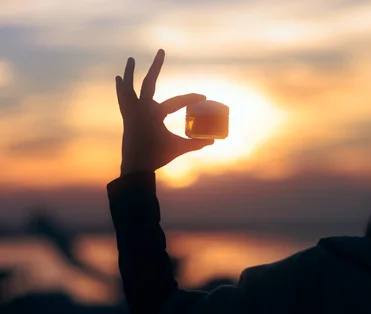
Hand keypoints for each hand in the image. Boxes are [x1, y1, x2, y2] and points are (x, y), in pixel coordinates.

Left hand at [115, 49, 213, 175]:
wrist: (135, 167)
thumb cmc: (157, 156)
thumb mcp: (178, 148)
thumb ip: (195, 144)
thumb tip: (213, 141)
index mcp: (155, 115)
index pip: (176, 101)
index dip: (191, 97)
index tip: (203, 96)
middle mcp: (141, 109)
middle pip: (149, 83)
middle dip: (155, 66)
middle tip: (161, 51)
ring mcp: (132, 112)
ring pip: (129, 88)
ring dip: (129, 73)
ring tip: (130, 59)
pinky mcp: (127, 117)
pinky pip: (123, 99)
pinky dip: (121, 89)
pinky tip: (119, 79)